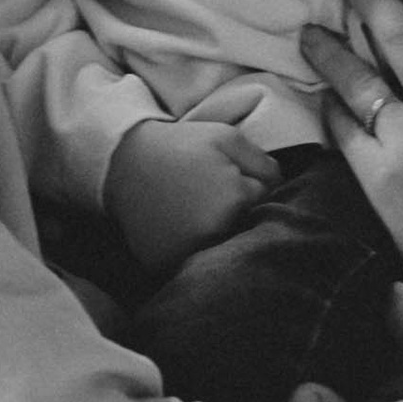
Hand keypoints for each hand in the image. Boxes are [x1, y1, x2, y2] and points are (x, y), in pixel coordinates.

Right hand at [105, 113, 276, 280]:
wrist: (122, 162)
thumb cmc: (179, 146)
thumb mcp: (226, 137)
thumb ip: (262, 162)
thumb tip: (280, 187)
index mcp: (235, 198)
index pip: (262, 201)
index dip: (245, 186)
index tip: (221, 176)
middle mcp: (215, 230)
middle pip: (243, 227)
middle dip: (232, 212)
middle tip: (204, 193)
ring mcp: (189, 251)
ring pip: (219, 247)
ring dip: (212, 234)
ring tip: (188, 210)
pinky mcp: (165, 264)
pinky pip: (189, 264)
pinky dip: (186, 250)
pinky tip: (173, 227)